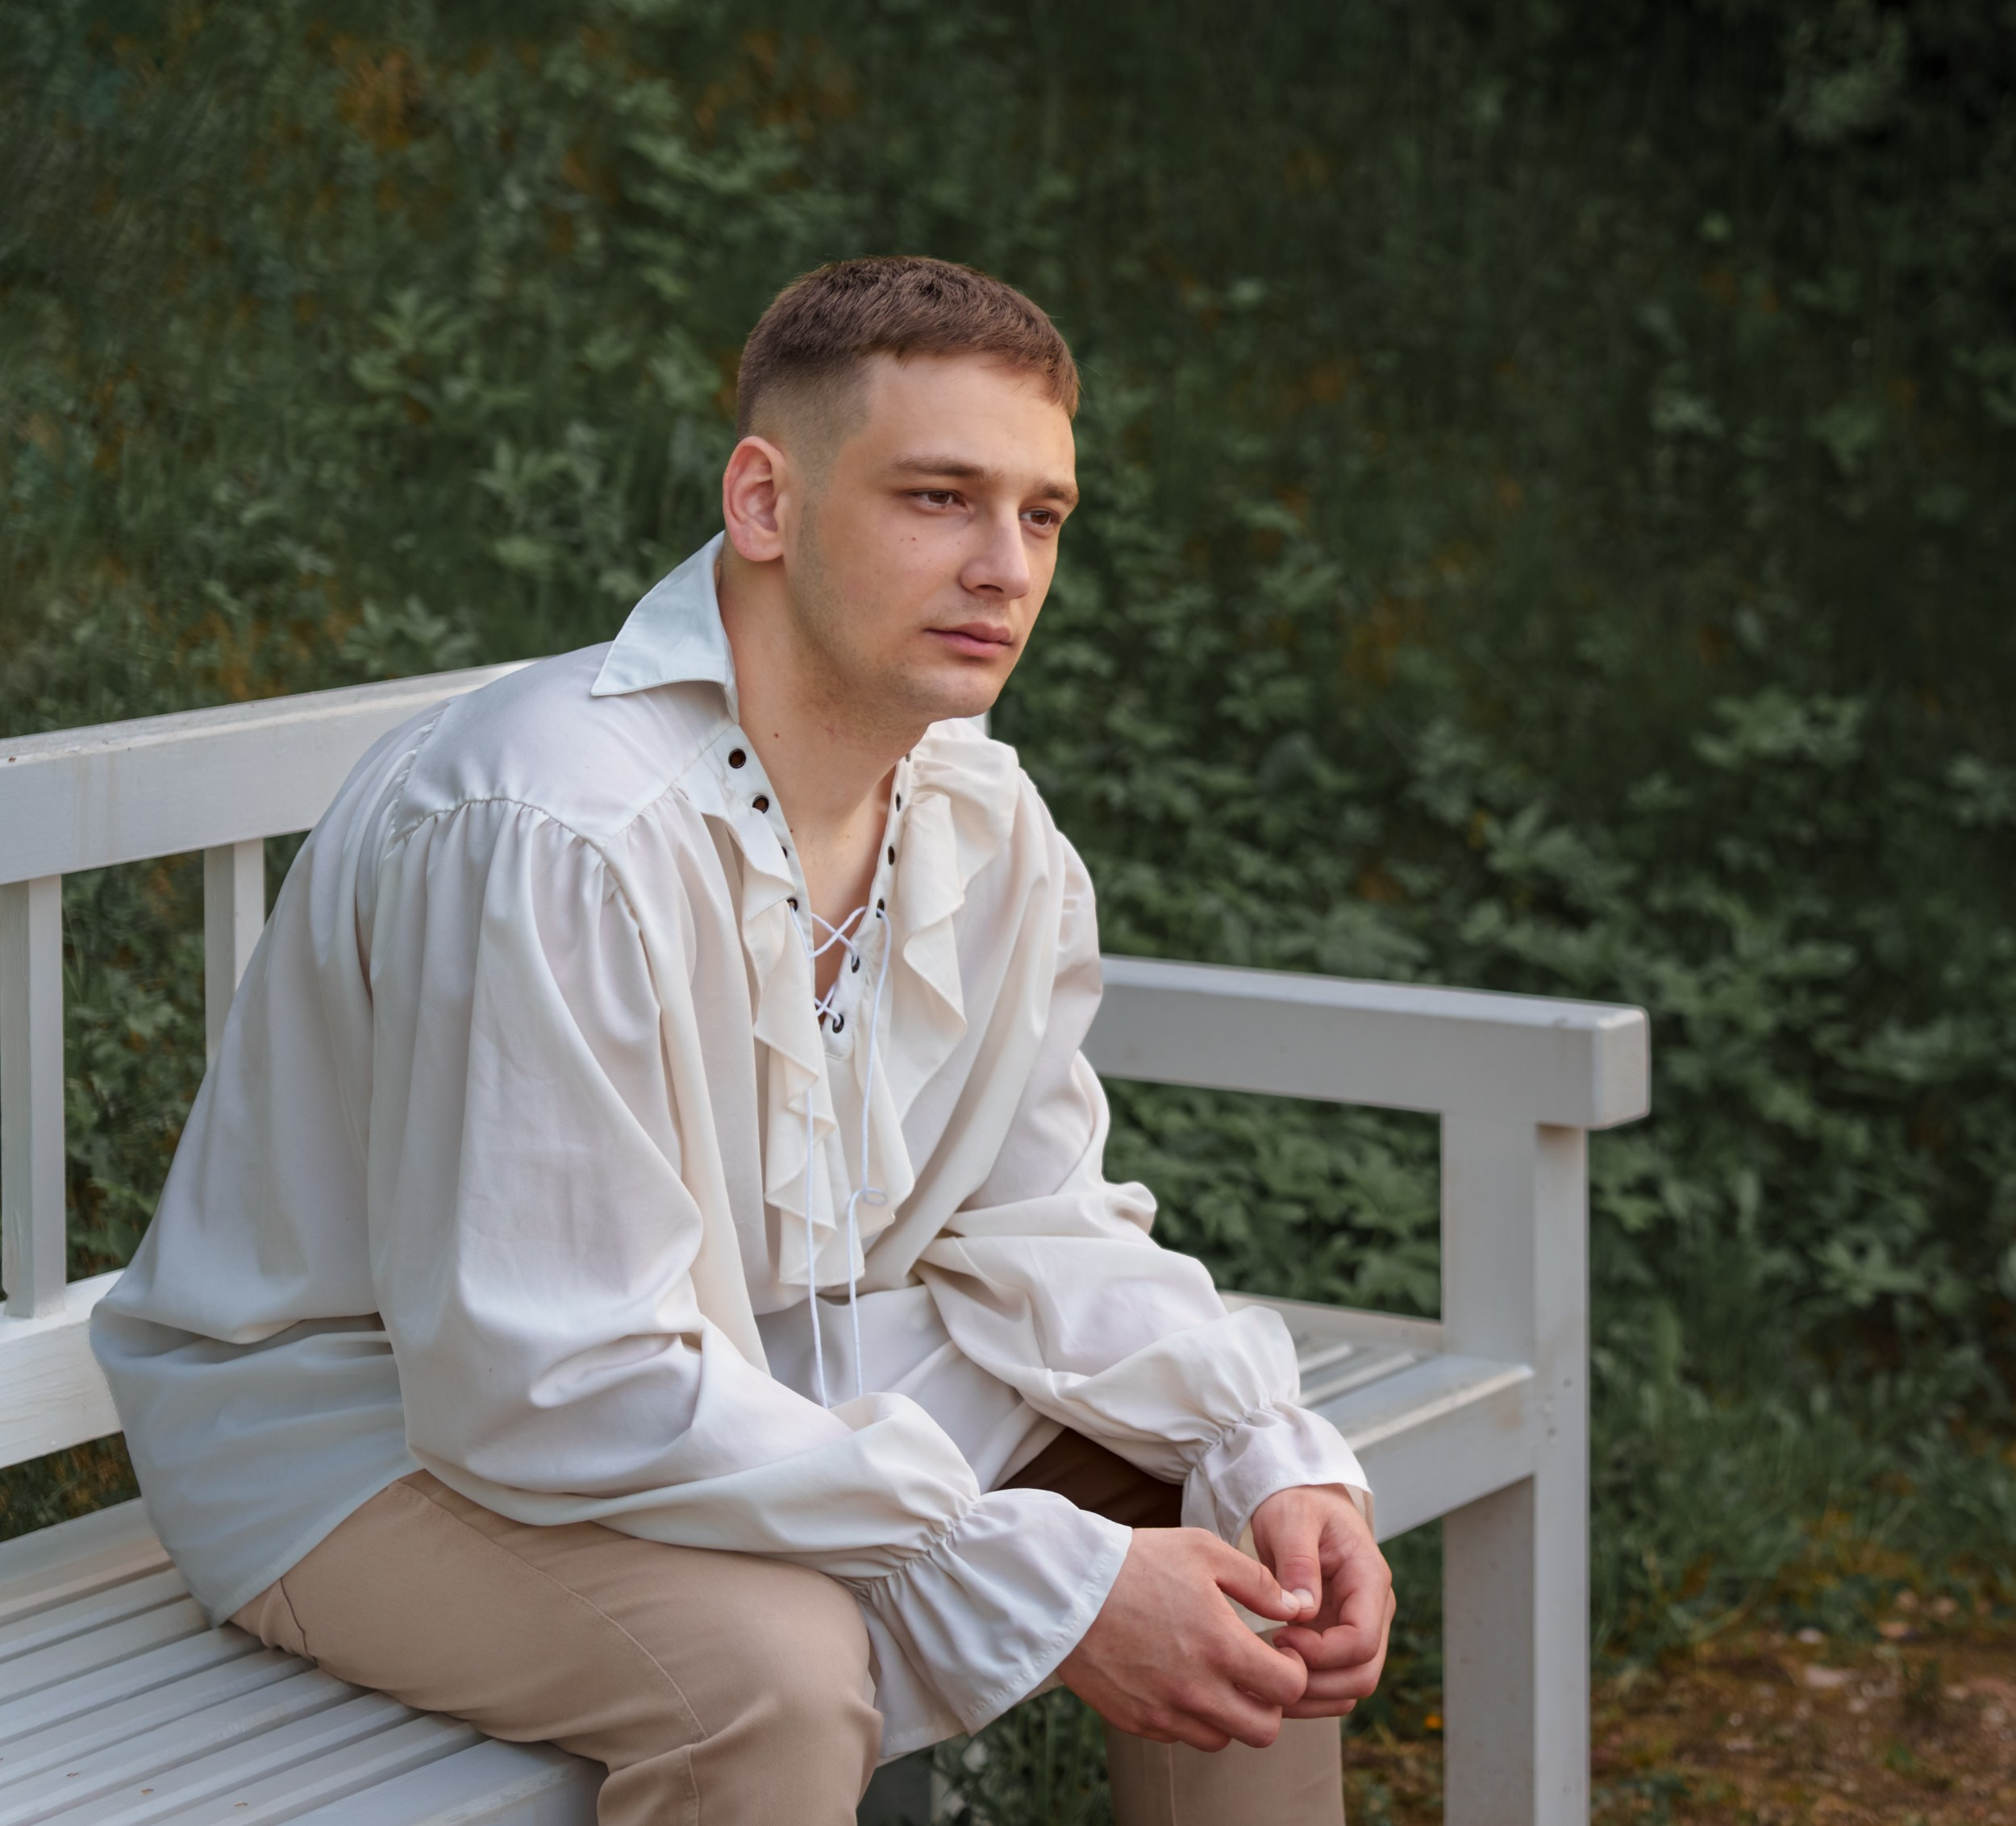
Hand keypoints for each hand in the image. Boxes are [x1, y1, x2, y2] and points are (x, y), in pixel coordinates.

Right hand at [1058, 1527, 1310, 1750]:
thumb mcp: (1204, 1551)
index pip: (1290, 1688)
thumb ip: (1258, 1582)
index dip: (1294, 1670)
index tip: (1278, 1651)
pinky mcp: (1136, 1720)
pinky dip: (1188, 1716)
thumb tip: (1295, 1608)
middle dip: (1269, 1703)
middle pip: (1263, 1730)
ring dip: (1228, 1713)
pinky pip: (1179, 1735)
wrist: (1066, 1587)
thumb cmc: (1138, 1561)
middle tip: (1254, 1672)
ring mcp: (1164, 1711)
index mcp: (1221, 1646)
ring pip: (1222, 1738)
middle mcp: (1196, 1690)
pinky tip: (1176, 1677)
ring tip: (1212, 1674)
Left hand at [1249, 1484, 1393, 1717]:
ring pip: (1350, 1687)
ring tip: (1266, 1680)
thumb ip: (1299, 1560)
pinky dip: (1308, 1693)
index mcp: (1369, 1579)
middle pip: (1362, 1674)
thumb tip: (1304, 1612)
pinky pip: (1334, 1682)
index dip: (1321, 1653)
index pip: (1362, 1640)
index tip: (1279, 1637)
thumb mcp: (1292, 1518)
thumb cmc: (1297, 1504)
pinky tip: (1272, 1679)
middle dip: (1316, 1684)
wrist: (1300, 1503)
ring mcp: (1359, 1628)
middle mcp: (1373, 1610)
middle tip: (1269, 1670)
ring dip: (1312, 1696)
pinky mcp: (1339, 1640)